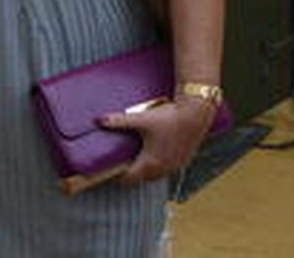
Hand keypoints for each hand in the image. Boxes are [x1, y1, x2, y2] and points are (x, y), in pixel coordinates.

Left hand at [100, 96, 215, 183]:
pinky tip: (158, 152)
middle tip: (123, 163)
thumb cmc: (168, 118)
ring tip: (139, 157)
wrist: (196, 113)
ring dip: (148, 169)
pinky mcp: (185, 160)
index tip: (111, 171)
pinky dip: (161, 164)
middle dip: (133, 173)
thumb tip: (97, 120)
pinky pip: (169, 168)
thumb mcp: (140, 119)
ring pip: (158, 174)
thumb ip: (118, 121)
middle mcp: (164, 168)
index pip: (130, 179)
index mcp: (150, 163)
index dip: (119, 177)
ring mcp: (176, 165)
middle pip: (143, 178)